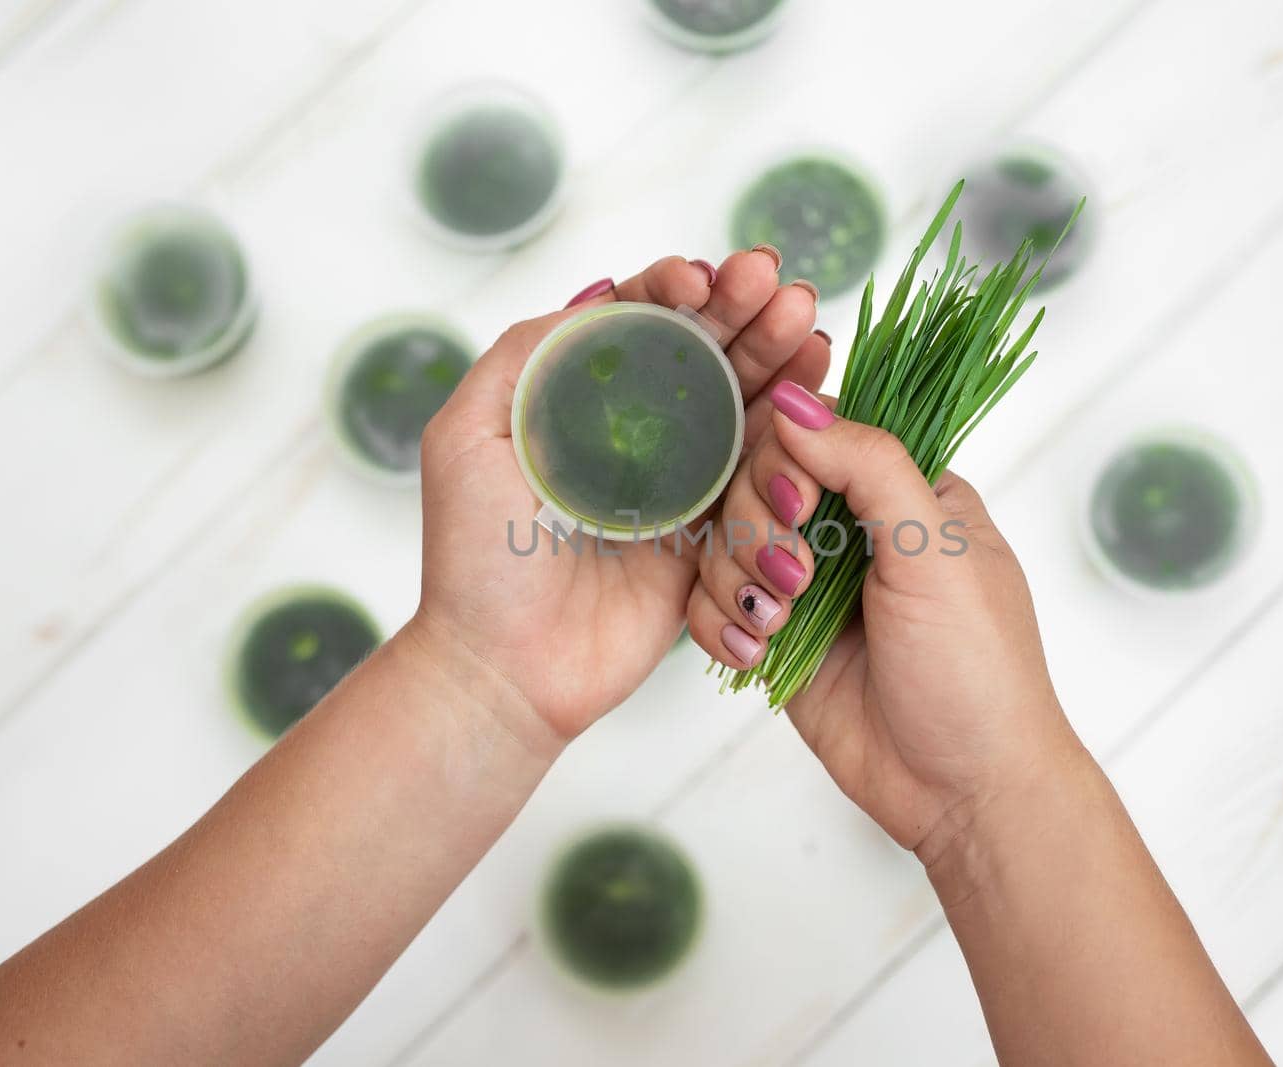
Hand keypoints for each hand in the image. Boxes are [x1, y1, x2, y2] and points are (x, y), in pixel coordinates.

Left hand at [410, 253, 829, 749]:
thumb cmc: (474, 558)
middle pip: (698, 352)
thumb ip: (523, 356)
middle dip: (740, 310)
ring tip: (808, 318)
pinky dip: (792, 426)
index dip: (672, 289)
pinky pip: (759, 472)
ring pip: (739, 400)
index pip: (635, 323)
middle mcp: (633, 431)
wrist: (507, 669)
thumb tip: (601, 294)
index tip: (700, 278)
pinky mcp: (712, 532)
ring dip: (776, 354)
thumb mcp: (467, 437)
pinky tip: (815, 382)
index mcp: (576, 398)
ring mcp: (678, 480)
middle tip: (779, 280)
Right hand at [688, 384, 1078, 862]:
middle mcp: (851, 531)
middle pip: (757, 483)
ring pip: (725, 543)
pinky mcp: (776, 640)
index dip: (788, 459)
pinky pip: (712, 607)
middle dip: (759, 529)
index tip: (801, 508)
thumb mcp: (932, 550)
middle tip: (796, 580)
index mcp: (903, 492)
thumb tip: (797, 401)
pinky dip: (719, 626)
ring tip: (777, 626)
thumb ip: (868, 466)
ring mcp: (808, 586)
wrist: (963, 790)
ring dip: (737, 581)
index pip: (817, 433)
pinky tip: (754, 654)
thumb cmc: (976, 668)